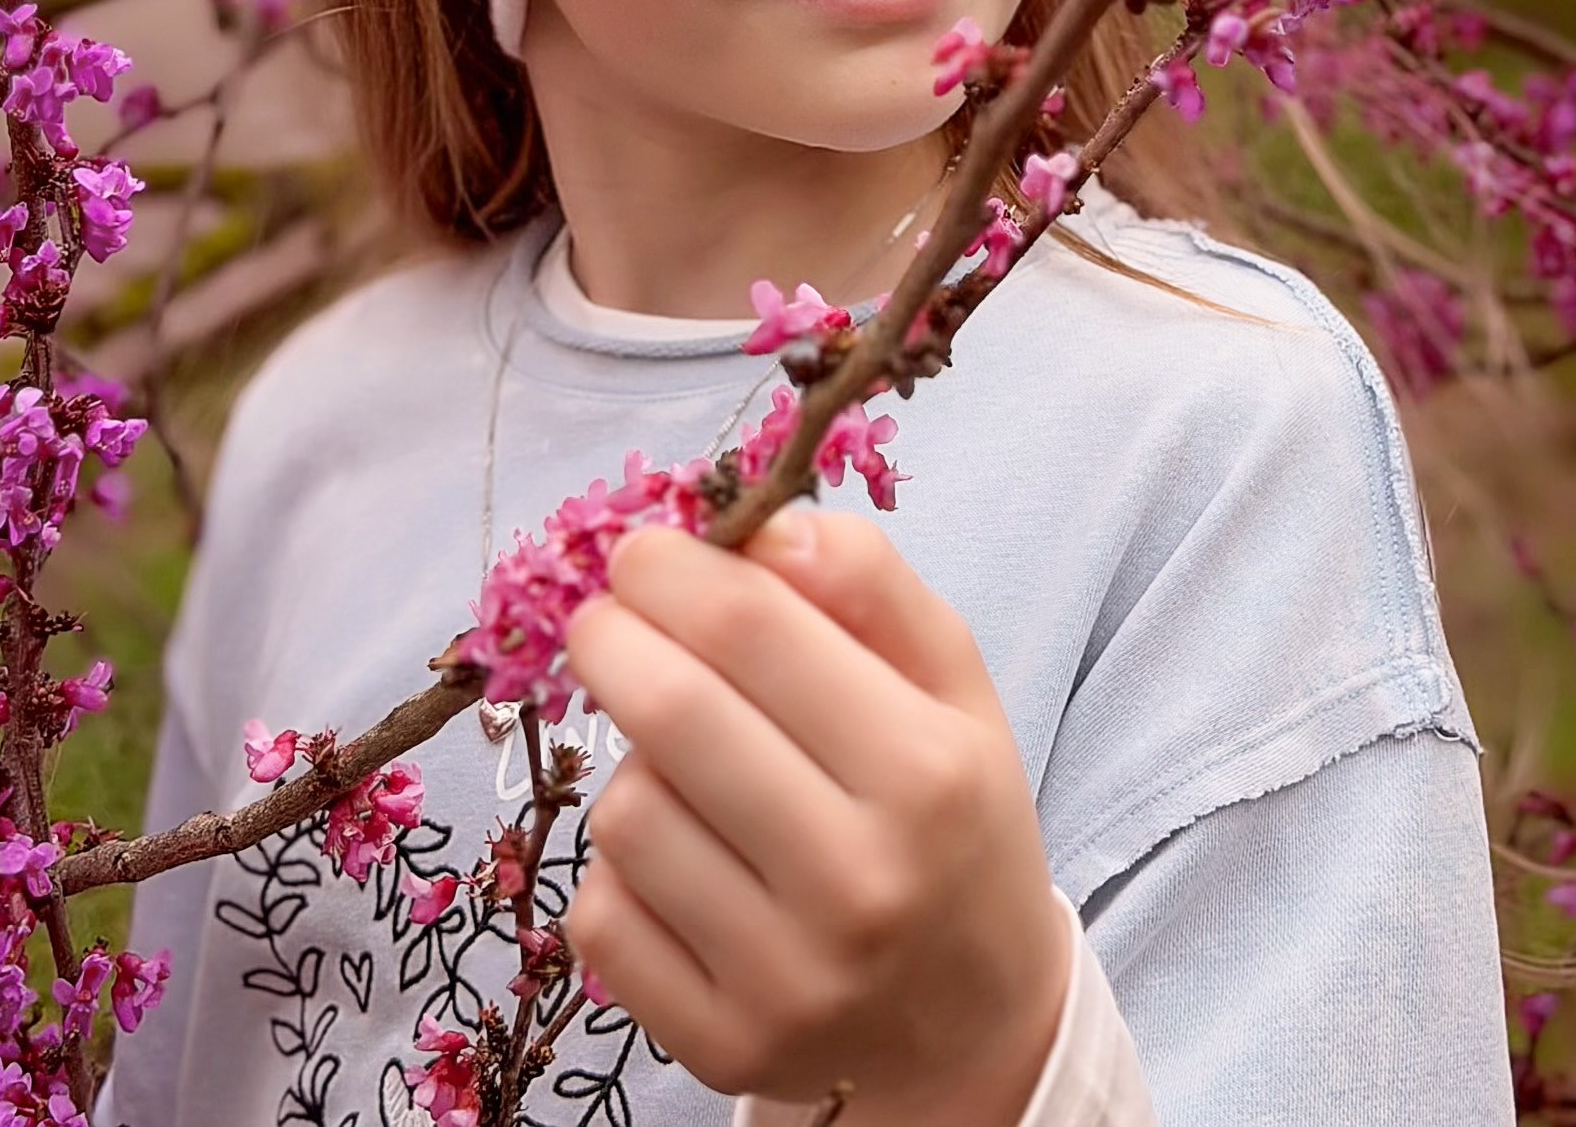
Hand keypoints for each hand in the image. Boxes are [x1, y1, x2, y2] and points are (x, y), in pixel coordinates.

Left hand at [562, 508, 1068, 1125]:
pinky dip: (618, 868)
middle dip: (612, 638)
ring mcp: (785, 979)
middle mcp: (859, 881)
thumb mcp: (952, 683)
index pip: (752, 630)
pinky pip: (601, 914)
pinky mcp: (721, 1046)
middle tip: (604, 618)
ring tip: (684, 764)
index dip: (672, 571)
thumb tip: (763, 529)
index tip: (637, 550)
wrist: (973, 1018)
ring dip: (631, 762)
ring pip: (626, 814)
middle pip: (672, 715)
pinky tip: (678, 856)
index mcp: (926, 771)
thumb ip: (870, 583)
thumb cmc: (952, 817)